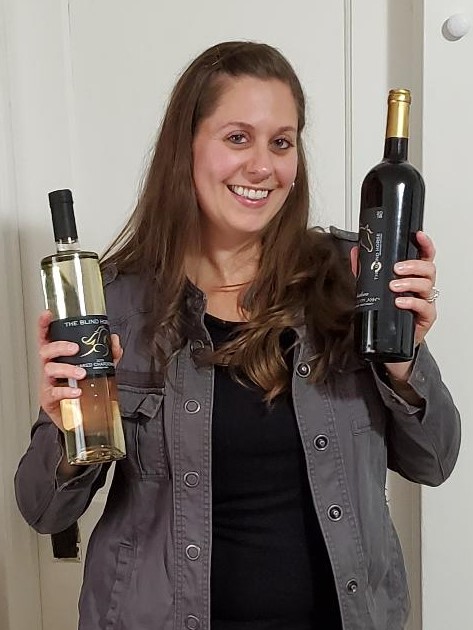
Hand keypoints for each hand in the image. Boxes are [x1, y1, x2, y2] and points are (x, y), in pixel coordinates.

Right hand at [38, 310, 122, 430]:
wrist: (80, 417)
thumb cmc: (84, 388)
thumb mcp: (99, 368)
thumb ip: (108, 354)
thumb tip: (114, 339)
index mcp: (58, 357)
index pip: (47, 337)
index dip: (44, 325)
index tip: (47, 314)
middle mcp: (50, 367)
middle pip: (46, 350)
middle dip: (60, 347)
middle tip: (75, 349)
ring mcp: (47, 383)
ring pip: (49, 370)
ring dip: (67, 369)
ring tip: (82, 373)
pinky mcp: (49, 399)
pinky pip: (54, 393)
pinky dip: (66, 391)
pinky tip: (77, 391)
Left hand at [350, 231, 436, 384]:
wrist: (388, 340)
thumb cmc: (385, 311)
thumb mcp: (373, 288)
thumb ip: (364, 269)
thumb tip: (356, 252)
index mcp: (412, 276)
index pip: (424, 256)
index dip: (424, 244)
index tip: (417, 235)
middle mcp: (421, 287)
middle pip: (428, 269)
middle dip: (413, 266)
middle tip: (397, 269)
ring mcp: (425, 301)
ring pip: (427, 286)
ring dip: (410, 283)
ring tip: (394, 286)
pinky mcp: (425, 317)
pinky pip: (424, 307)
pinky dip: (411, 302)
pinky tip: (400, 302)